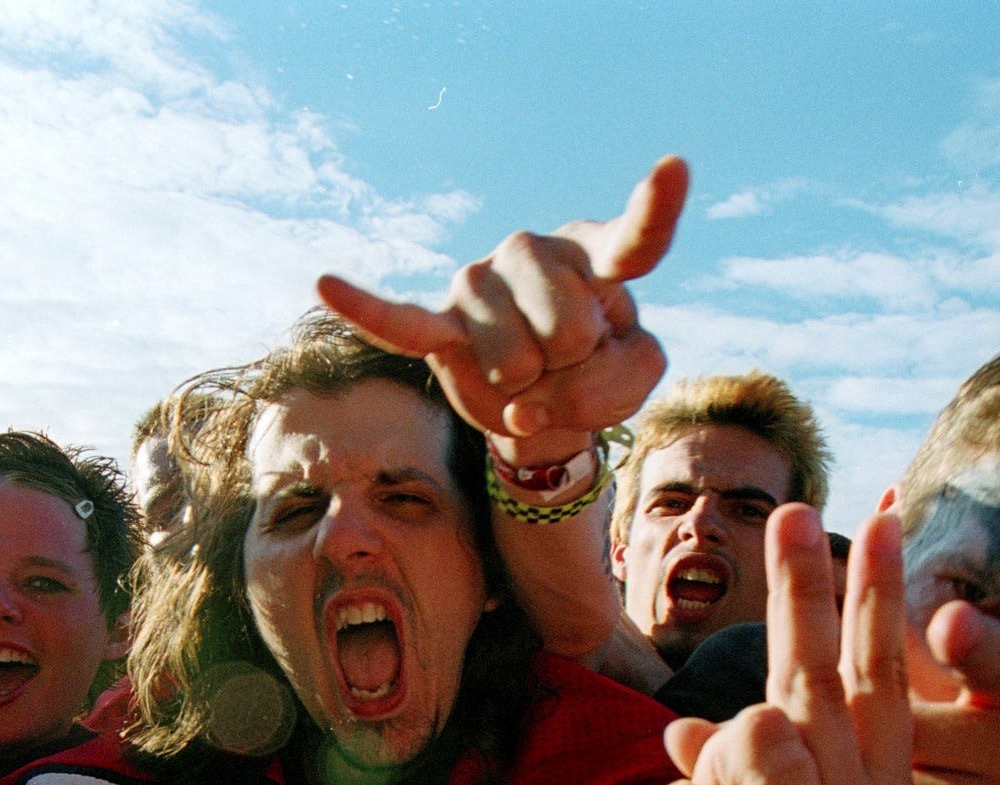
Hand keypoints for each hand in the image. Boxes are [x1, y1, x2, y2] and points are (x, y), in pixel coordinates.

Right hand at [318, 157, 686, 465]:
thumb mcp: (639, 373)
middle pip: (573, 333)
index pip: (633, 236)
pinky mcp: (441, 323)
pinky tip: (326, 283)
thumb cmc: (596, 369)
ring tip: (529, 375)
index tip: (674, 168)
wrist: (541, 401)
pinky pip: (402, 321)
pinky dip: (368, 310)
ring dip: (531, 392)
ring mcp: (483, 284)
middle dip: (578, 376)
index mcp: (594, 255)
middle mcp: (535, 252)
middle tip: (568, 369)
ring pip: (518, 363)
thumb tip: (530, 398)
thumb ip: (622, 378)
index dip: (655, 207)